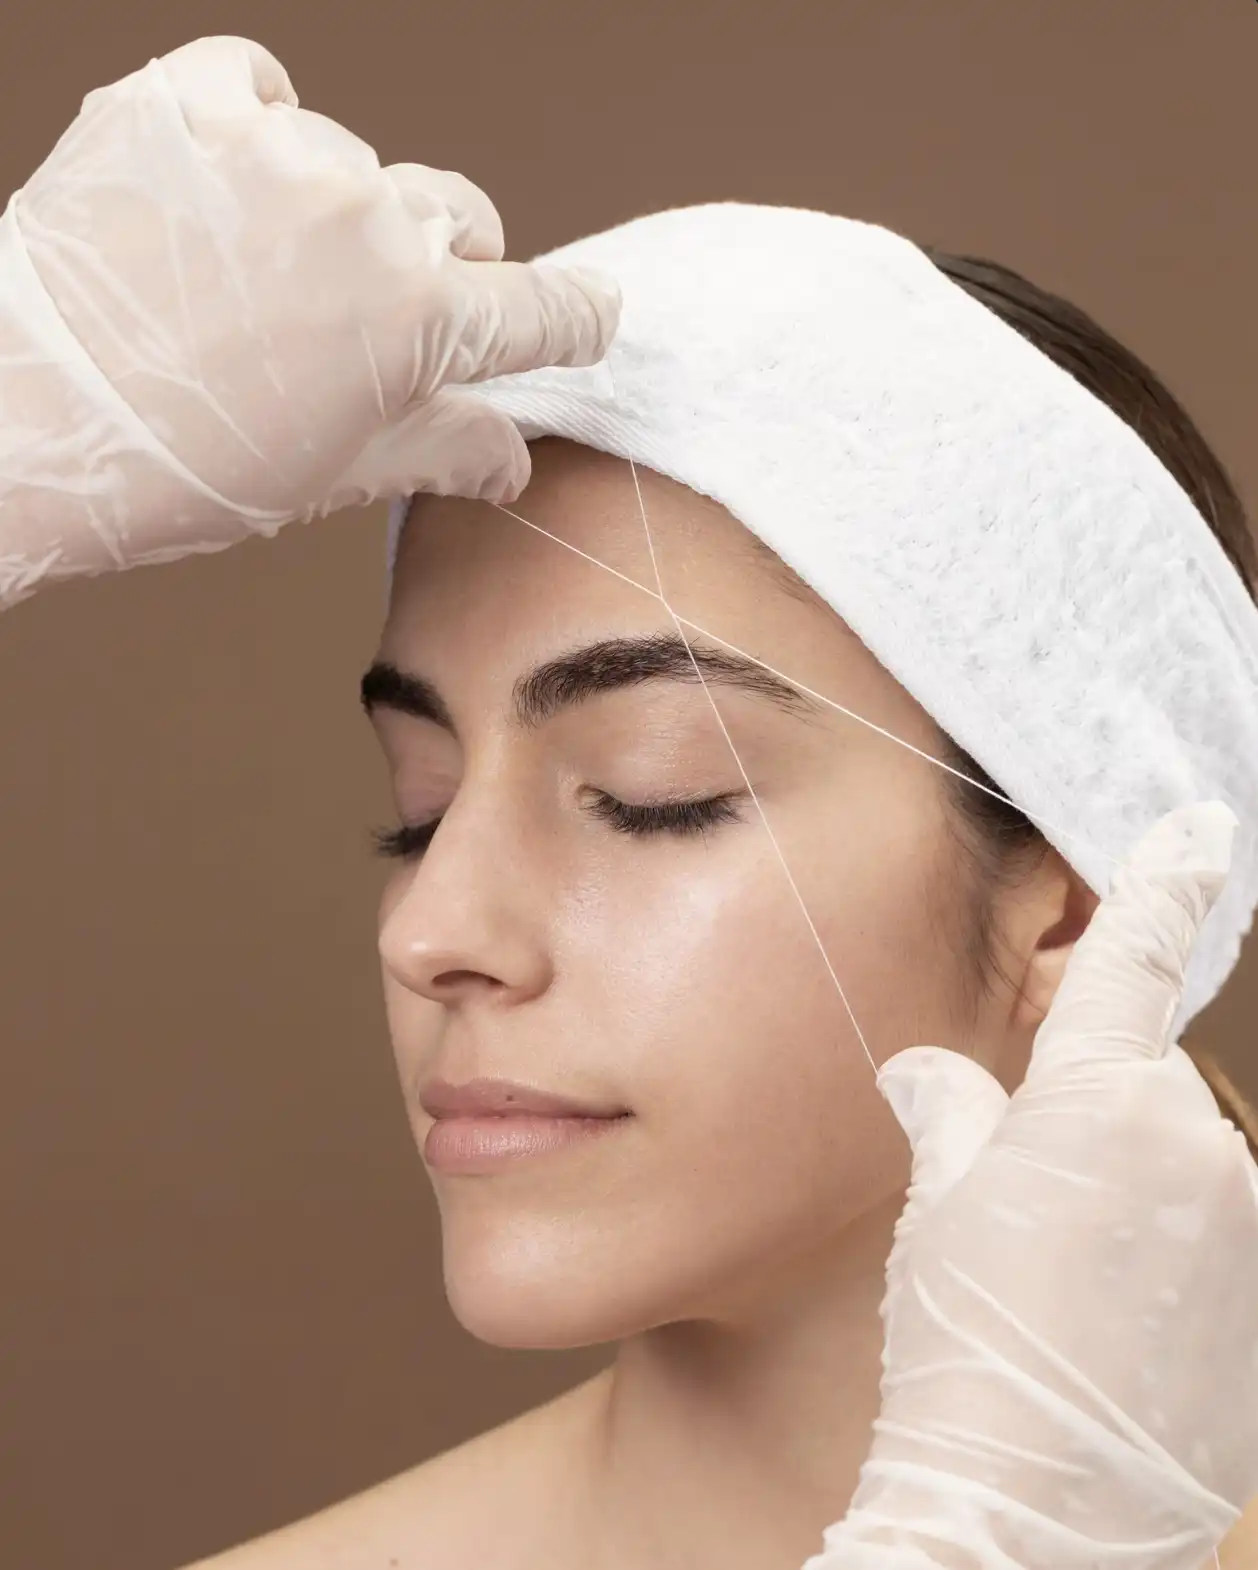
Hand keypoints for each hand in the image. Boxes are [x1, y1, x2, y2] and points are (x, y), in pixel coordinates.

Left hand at [0, 36, 617, 607]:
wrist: (23, 418)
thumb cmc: (180, 466)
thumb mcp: (334, 474)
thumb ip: (442, 447)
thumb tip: (511, 459)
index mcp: (420, 321)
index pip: (542, 308)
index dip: (572, 317)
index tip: (584, 315)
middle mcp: (369, 220)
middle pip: (460, 218)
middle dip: (443, 264)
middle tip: (379, 310)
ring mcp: (280, 153)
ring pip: (358, 163)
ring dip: (334, 211)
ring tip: (257, 272)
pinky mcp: (189, 101)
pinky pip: (261, 87)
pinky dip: (256, 129)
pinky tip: (224, 190)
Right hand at [810, 801, 1257, 1569]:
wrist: (1030, 1509)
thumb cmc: (967, 1345)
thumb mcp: (939, 1212)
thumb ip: (953, 1115)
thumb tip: (932, 1073)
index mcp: (1102, 1098)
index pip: (1136, 954)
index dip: (1168, 878)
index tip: (1201, 823)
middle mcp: (1199, 1144)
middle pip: (1146, 1092)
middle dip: (1096, 1129)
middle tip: (1031, 1217)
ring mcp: (1250, 1227)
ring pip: (1187, 1171)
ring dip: (1139, 1206)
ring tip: (1070, 1296)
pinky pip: (1222, 1245)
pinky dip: (1176, 1269)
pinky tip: (1117, 1333)